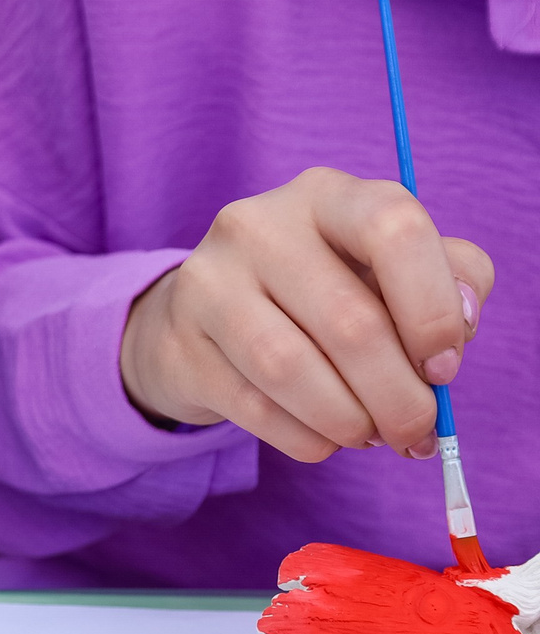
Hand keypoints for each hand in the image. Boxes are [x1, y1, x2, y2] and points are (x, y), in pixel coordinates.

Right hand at [119, 167, 493, 459]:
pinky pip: (253, 407)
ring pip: (292, 369)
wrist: (207, 316)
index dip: (432, 307)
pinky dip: (305, 438)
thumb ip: (452, 280)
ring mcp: (207, 280)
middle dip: (399, 397)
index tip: (443, 366)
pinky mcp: (179, 341)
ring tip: (369, 435)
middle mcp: (257, 225)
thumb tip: (453, 338)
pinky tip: (322, 437)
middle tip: (416, 432)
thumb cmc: (325, 291)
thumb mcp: (391, 268)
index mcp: (326, 195)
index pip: (393, 228)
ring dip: (349, 422)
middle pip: (349, 321)